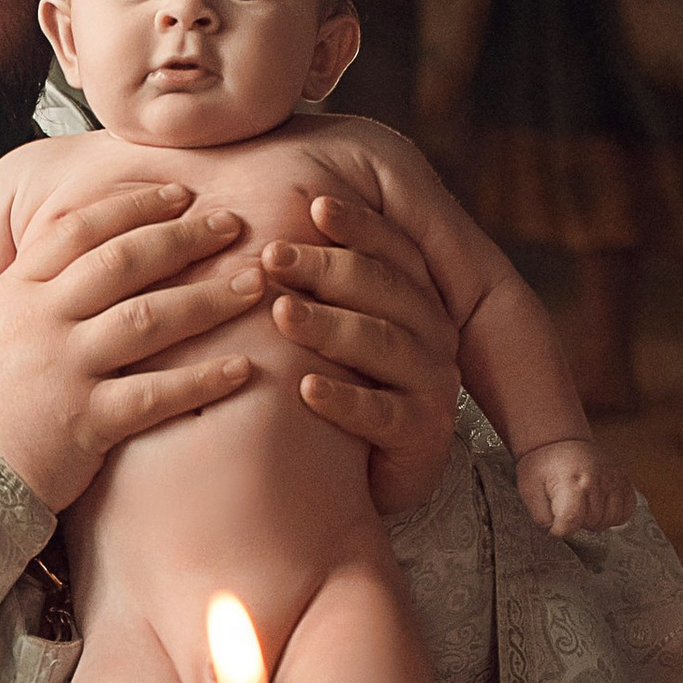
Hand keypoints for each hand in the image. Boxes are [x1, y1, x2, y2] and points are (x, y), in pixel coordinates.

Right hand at [0, 183, 262, 513]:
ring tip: (255, 286)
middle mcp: (41, 321)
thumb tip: (83, 255)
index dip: (135, 206)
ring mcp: (64, 369)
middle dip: (185, 238)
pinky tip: (242, 369)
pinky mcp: (87, 421)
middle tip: (233, 225)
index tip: (180, 194)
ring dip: (209, 298)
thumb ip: (34, 291)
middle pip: (124, 262)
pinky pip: (157, 394)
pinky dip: (203, 380)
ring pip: (149, 318)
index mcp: (17, 292)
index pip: (81, 229)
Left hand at [263, 195, 460, 516]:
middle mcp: (428, 331)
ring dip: (330, 326)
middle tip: (272, 256)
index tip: (313, 204)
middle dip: (328, 268)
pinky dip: (345, 400)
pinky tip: (305, 389)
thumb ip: (300, 271)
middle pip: (384, 287)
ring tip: (280, 314)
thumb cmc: (318, 381)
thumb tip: (253, 222)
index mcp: (408, 292)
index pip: (389, 247)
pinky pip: (384, 414)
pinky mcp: (421, 436)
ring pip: (384, 343)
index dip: (356, 224)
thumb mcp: (313, 319)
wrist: (346, 477)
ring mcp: (430, 383)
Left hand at [516, 436, 636, 536]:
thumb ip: (540, 516)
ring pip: (611, 519)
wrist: (560, 440)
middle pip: (591, 522)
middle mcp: (596, 480)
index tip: (554, 524)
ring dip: (596, 521)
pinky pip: (627, 510)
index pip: (571, 522)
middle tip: (567, 509)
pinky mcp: (624, 478)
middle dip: (577, 523)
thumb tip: (554, 532)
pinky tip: (600, 508)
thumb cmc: (543, 465)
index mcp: (571, 482)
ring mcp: (613, 478)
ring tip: (583, 508)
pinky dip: (615, 515)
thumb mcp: (529, 489)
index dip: (560, 530)